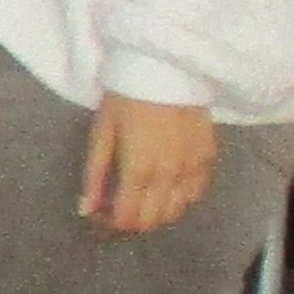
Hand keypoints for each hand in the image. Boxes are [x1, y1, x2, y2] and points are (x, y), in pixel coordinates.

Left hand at [82, 93, 219, 234]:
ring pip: (177, 211)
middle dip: (132, 220)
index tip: (101, 215)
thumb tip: (85, 210)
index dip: (111, 224)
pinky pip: (196, 192)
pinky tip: (167, 187)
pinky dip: (180, 198)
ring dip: (156, 212)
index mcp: (139, 171)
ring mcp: (192, 168)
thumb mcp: (101, 133)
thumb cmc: (126, 98)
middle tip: (118, 206)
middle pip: (153, 220)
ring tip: (141, 197)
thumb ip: (94, 175)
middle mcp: (169, 176)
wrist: (166, 69)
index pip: (128, 218)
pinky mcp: (208, 156)